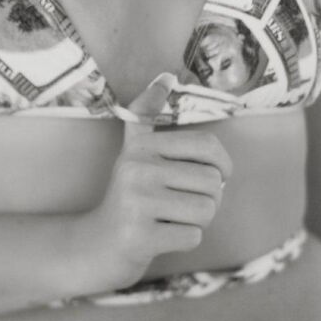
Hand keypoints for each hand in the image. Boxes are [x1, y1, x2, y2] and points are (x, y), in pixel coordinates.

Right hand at [82, 73, 232, 292]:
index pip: (208, 145)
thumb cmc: (128, 197)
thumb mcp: (134, 151)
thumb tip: (166, 75)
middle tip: (182, 206)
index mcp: (142, 147)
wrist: (97, 245)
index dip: (223, 165)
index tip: (218, 177)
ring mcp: (136, 203)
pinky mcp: (139, 236)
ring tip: (171, 219)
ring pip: (206, 210)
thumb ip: (146, 114)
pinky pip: (193, 236)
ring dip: (197, 221)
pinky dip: (184, 240)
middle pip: (213, 183)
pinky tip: (162, 237)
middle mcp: (137, 169)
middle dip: (208, 200)